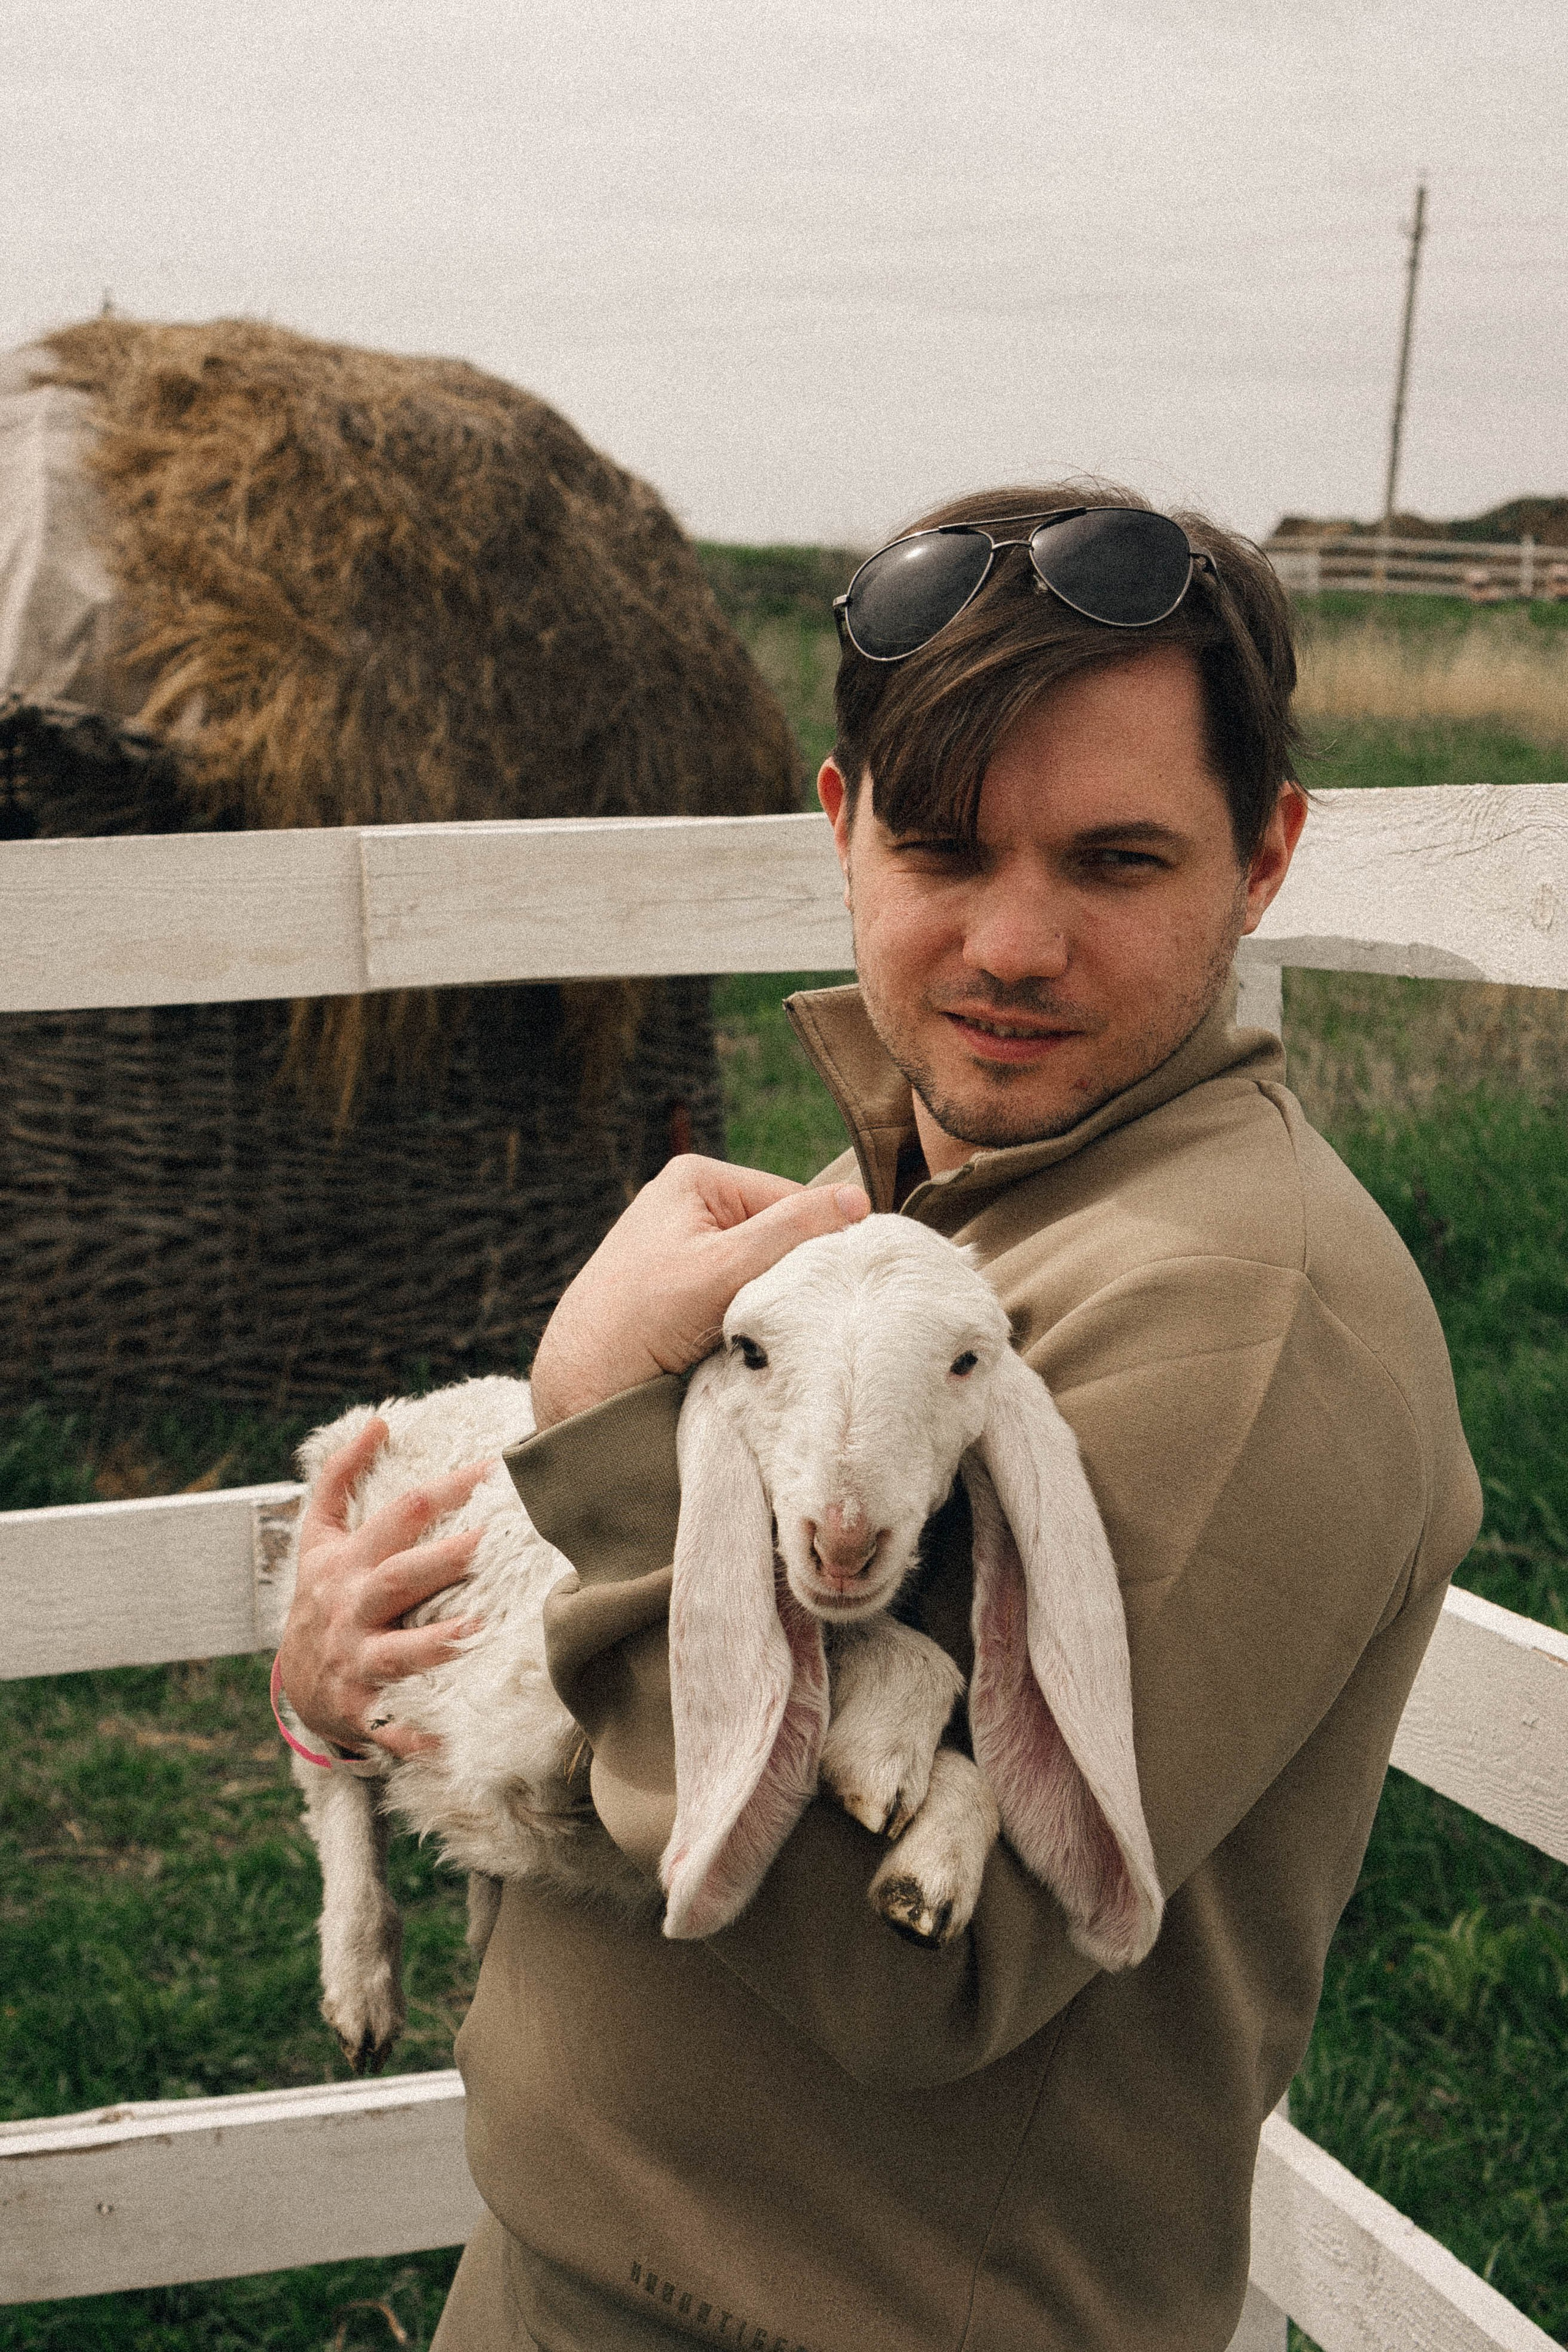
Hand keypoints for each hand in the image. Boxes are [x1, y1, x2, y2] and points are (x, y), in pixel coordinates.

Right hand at [276, 1415, 489, 1758]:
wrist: (295, 1683)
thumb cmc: (323, 1596)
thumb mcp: (319, 1537)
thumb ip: (340, 1476)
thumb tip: (379, 1419)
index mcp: (348, 1562)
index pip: (401, 1514)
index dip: (445, 1488)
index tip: (494, 1467)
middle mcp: (352, 1609)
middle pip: (401, 1578)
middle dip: (445, 1559)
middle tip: (491, 1540)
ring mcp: (357, 1661)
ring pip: (399, 1652)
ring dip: (438, 1644)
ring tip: (478, 1631)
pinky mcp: (362, 1709)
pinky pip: (394, 1726)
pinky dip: (419, 1737)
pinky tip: (452, 1741)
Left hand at [528, 1154, 870, 1430]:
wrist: (582, 1384)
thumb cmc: (640, 1318)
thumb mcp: (725, 1267)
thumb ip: (793, 1229)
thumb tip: (858, 1200)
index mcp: (697, 1177)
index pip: (790, 1199)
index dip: (814, 1242)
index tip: (824, 1285)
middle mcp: (690, 1203)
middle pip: (776, 1234)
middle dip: (786, 1274)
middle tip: (783, 1312)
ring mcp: (684, 1245)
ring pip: (759, 1269)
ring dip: (766, 1300)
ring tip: (754, 1328)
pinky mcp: (682, 1287)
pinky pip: (736, 1293)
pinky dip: (745, 1316)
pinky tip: (737, 1338)